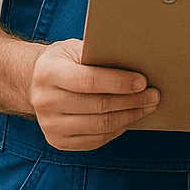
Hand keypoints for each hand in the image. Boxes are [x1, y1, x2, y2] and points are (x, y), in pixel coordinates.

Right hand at [30, 38, 159, 150]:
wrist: (35, 82)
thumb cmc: (66, 60)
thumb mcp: (76, 48)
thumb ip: (99, 55)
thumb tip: (138, 60)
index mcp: (49, 72)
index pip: (88, 80)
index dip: (118, 83)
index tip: (143, 82)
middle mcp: (44, 101)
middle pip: (97, 105)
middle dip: (131, 101)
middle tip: (154, 95)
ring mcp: (49, 125)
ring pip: (98, 125)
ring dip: (129, 116)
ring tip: (148, 106)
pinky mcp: (57, 141)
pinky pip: (94, 140)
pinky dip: (117, 130)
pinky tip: (130, 118)